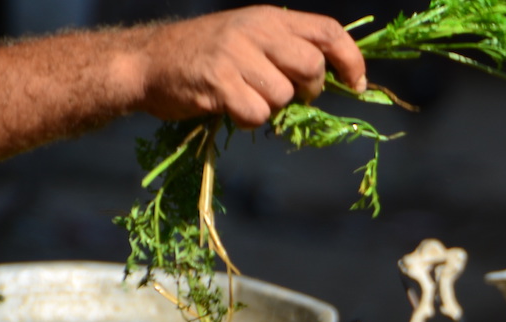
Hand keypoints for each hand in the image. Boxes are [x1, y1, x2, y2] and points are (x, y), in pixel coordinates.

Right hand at [128, 6, 366, 127]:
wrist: (147, 62)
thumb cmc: (207, 56)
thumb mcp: (252, 39)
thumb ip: (290, 50)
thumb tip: (339, 79)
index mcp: (270, 18)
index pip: (329, 32)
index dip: (352, 60)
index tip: (358, 85)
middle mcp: (255, 29)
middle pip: (312, 68)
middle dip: (307, 91)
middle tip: (284, 94)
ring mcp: (235, 54)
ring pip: (284, 96)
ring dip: (270, 107)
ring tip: (243, 94)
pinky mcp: (218, 81)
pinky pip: (256, 114)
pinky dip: (247, 119)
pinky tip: (226, 106)